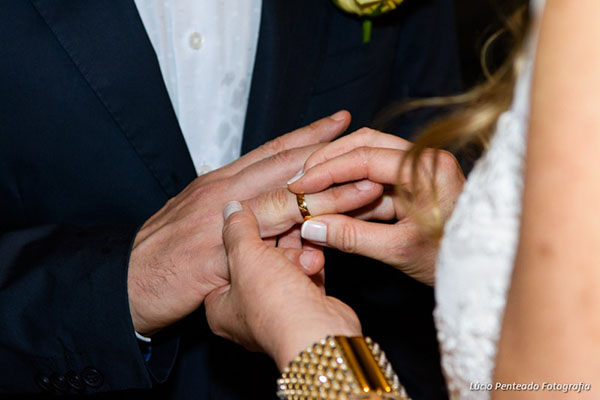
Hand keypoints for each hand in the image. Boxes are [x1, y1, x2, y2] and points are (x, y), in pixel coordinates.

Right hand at [127, 111, 352, 334]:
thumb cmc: (166, 251)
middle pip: (282, 168)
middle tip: (362, 143)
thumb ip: (239, 210)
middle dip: (327, 154)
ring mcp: (216, 223)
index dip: (306, 135)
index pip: (271, 152)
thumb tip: (278, 213)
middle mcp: (219, 194)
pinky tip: (324, 242)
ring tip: (364, 189)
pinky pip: (261, 249)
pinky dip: (295, 245)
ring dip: (327, 196)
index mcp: (218, 182)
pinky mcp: (213, 257)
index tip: (338, 123)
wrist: (127, 284)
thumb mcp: (201, 218)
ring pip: (280, 202)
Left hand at [205, 203, 360, 369]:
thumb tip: (232, 209)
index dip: (241, 239)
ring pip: (283, 270)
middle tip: (284, 229)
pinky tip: (317, 253)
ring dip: (296, 254)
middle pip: (257, 265)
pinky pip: (304, 280)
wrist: (317, 333)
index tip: (254, 219)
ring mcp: (277, 315)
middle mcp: (246, 315)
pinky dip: (311, 266)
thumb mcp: (246, 256)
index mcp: (220, 309)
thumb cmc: (273, 303)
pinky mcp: (304, 313)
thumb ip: (238, 229)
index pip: (224, 264)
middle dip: (275, 246)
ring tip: (305, 246)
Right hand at [288, 128, 464, 284]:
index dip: (327, 169)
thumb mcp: (399, 251)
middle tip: (300, 179)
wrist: (485, 273)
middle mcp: (423, 160)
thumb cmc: (453, 260)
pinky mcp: (413, 187)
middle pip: (365, 145)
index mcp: (426, 167)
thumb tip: (310, 227)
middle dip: (330, 162)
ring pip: (369, 162)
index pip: (365, 156)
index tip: (299, 184)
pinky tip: (332, 204)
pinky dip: (352, 192)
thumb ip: (352, 236)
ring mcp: (419, 172)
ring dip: (339, 176)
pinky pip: (376, 182)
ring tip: (311, 190)